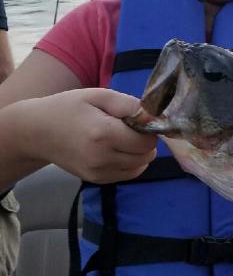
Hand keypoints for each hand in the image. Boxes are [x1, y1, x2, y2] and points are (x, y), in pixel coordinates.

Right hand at [26, 88, 156, 182]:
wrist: (37, 132)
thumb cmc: (68, 108)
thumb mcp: (97, 95)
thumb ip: (128, 104)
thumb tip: (153, 115)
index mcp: (104, 134)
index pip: (147, 140)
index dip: (148, 128)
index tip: (137, 119)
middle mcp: (102, 157)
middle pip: (147, 155)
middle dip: (145, 141)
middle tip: (129, 127)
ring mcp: (99, 172)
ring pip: (140, 166)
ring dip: (139, 153)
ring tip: (121, 138)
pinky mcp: (96, 179)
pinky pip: (128, 174)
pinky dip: (130, 162)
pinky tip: (116, 149)